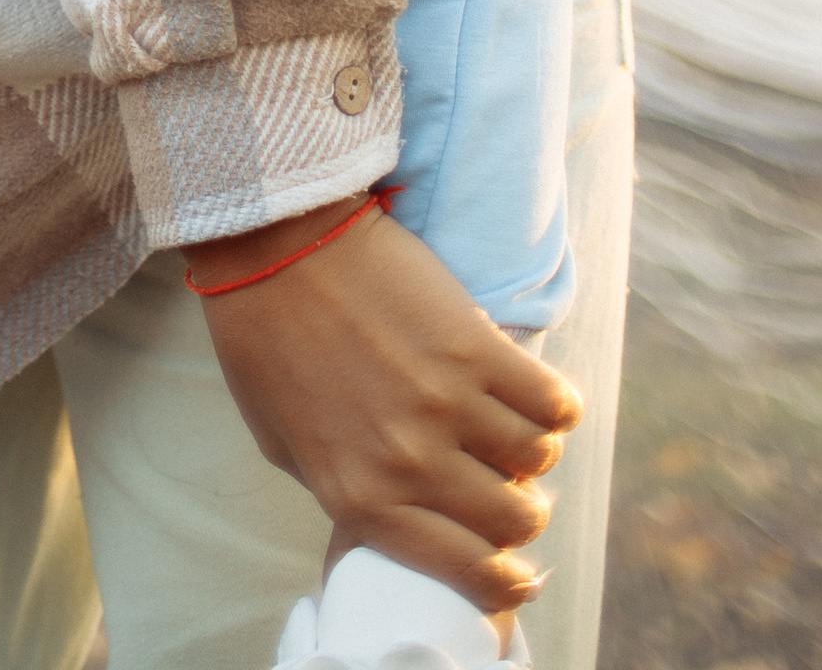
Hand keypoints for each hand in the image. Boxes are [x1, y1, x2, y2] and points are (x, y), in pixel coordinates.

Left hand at [191, 199, 579, 629]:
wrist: (268, 241)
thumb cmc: (266, 340)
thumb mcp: (283, 444)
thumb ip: (345, 495)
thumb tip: (404, 527)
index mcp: (358, 497)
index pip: (468, 572)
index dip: (504, 580)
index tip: (516, 571)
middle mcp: (409, 462)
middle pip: (515, 520)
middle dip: (521, 512)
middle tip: (507, 484)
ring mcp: (445, 403)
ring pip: (538, 460)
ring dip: (533, 452)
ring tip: (512, 428)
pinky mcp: (473, 345)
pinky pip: (553, 404)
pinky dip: (555, 406)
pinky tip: (535, 395)